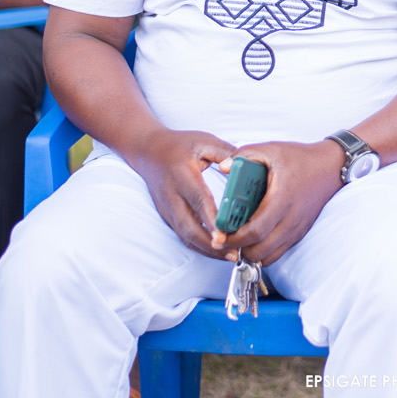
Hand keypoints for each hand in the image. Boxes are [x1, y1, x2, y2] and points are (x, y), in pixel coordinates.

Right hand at [132, 129, 237, 256]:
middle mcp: (172, 196)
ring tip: (231, 256)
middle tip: (234, 253)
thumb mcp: (204, 141)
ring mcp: (168, 209)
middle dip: (210, 244)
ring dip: (207, 250)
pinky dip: (200, 246)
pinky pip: (184, 236)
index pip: (197, 200)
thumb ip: (226, 152)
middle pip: (189, 226)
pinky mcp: (168, 217)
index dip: (211, 219)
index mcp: (182, 175)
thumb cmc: (179, 145)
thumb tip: (249, 166)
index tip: (225, 234)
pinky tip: (218, 251)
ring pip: (186, 236)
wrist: (148, 152)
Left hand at [218, 139, 344, 265]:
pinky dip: (263, 252)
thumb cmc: (301, 158)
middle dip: (238, 249)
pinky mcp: (299, 233)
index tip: (220, 235)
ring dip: (250, 253)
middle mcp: (291, 220)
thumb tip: (224, 167)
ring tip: (238, 240)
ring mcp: (296, 229)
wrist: (331, 167)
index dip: (235, 238)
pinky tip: (253, 239)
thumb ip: (245, 155)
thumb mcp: (271, 149)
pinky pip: (278, 253)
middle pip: (260, 250)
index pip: (256, 231)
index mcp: (282, 200)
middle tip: (224, 238)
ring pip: (269, 256)